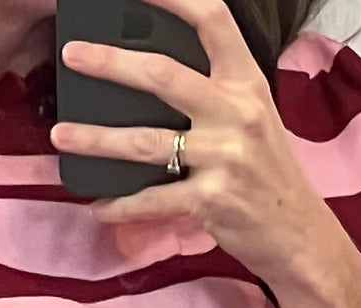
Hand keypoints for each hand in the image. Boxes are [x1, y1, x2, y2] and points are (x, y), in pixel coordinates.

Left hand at [49, 0, 347, 287]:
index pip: (211, 18)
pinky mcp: (212, 201)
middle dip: (110, 62)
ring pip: (147, 141)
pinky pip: (154, 199)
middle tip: (71, 55)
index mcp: (246, 82)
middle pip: (164, 73)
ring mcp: (225, 158)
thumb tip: (149, 70)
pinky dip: (121, 204)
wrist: (299, 234)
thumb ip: (213, 89)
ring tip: (60, 135)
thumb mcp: (252, 116)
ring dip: (97, 138)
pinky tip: (97, 204)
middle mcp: (237, 113)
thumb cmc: (267, 172)